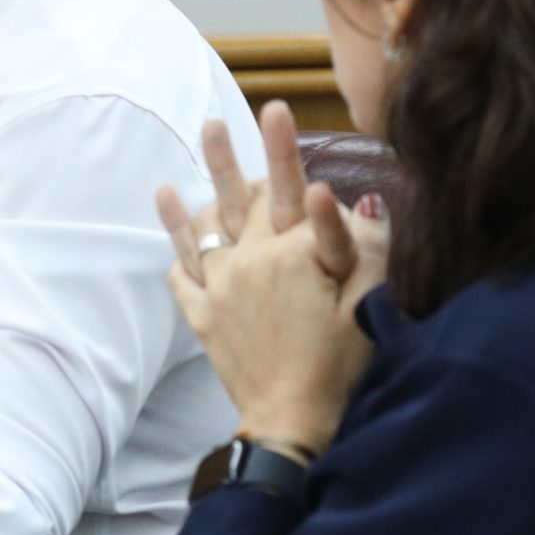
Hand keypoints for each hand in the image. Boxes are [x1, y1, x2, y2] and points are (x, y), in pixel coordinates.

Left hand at [154, 102, 389, 457]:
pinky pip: (180, 269)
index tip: (274, 107)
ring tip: (189, 154)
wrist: (292, 427)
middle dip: (229, 156)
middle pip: (239, 200)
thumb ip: (359, 248)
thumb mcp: (364, 306)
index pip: (290, 189)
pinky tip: (170, 208)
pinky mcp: (204, 317)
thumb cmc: (340, 368)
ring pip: (203, 227)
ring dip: (197, 187)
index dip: (283, 146)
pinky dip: (174, 238)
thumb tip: (338, 195)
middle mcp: (249, 264)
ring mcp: (221, 290)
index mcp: (292, 256)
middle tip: (213, 119)